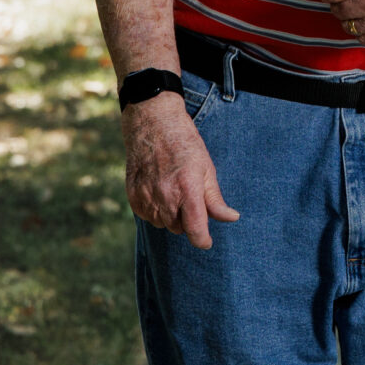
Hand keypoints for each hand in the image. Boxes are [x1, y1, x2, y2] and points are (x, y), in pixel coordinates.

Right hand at [122, 96, 239, 250]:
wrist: (152, 124)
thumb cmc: (185, 144)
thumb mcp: (206, 168)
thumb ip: (215, 199)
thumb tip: (231, 218)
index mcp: (187, 189)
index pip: (195, 230)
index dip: (203, 240)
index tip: (206, 240)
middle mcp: (165, 196)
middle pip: (179, 229)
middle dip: (187, 220)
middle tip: (189, 197)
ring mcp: (146, 197)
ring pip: (162, 224)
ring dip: (170, 216)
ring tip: (173, 191)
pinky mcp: (132, 196)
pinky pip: (147, 216)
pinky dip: (154, 210)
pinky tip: (159, 191)